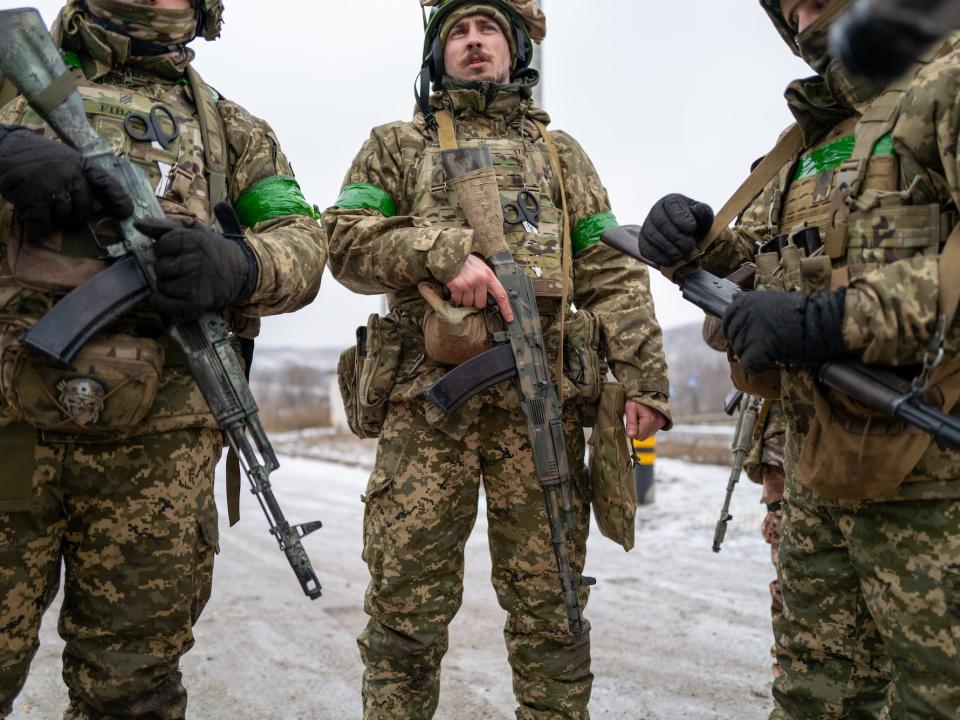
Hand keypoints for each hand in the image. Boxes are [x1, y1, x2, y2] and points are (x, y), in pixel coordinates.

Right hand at [0, 128, 132, 238]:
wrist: (6, 147)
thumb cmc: (39, 157)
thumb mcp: (66, 159)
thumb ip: (82, 177)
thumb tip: (98, 206)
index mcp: (82, 165)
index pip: (106, 183)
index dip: (118, 200)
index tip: (126, 213)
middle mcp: (71, 175)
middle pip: (84, 209)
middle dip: (75, 216)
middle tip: (60, 210)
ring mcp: (53, 187)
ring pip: (65, 218)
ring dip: (55, 220)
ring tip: (44, 207)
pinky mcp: (33, 199)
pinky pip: (43, 224)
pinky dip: (39, 228)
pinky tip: (34, 221)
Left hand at [135, 203, 257, 319]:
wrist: (242, 273)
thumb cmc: (213, 251)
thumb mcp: (194, 232)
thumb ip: (164, 227)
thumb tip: (137, 224)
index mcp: (192, 239)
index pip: (160, 246)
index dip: (166, 251)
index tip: (179, 254)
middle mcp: (194, 260)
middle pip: (159, 267)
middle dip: (167, 269)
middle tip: (182, 270)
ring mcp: (196, 282)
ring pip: (162, 285)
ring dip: (168, 286)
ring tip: (183, 283)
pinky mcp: (197, 301)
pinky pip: (165, 304)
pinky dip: (163, 302)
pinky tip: (171, 297)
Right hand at [446, 253, 513, 322]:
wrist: (450, 254)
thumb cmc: (466, 262)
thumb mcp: (481, 267)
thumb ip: (486, 280)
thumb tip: (489, 296)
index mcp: (488, 275)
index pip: (501, 295)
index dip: (506, 308)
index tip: (509, 318)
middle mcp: (480, 280)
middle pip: (481, 304)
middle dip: (475, 301)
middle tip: (470, 292)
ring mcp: (468, 284)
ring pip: (468, 303)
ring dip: (464, 299)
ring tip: (462, 288)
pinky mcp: (457, 286)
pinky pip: (457, 301)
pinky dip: (455, 298)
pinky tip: (455, 289)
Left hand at [625, 400, 665, 439]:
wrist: (650, 390)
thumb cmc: (638, 398)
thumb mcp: (630, 407)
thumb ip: (631, 422)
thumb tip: (630, 436)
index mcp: (649, 420)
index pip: (637, 436)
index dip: (631, 430)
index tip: (631, 420)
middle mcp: (657, 423)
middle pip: (643, 437)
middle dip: (637, 430)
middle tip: (635, 418)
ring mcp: (661, 423)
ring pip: (647, 434)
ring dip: (642, 428)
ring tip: (641, 416)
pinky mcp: (663, 422)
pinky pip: (652, 430)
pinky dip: (647, 426)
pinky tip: (646, 417)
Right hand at [639, 193, 713, 266]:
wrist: (685, 237)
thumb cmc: (695, 223)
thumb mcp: (703, 215)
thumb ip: (702, 211)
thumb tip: (697, 210)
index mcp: (671, 201)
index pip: (672, 206)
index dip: (682, 219)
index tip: (692, 229)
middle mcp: (656, 211)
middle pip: (661, 223)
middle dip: (676, 237)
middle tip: (690, 246)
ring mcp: (647, 226)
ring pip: (652, 236)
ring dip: (669, 248)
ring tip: (682, 254)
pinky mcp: (643, 242)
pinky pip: (646, 249)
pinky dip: (659, 257)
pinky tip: (672, 261)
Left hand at [722, 289, 845, 374]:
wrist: (819, 322)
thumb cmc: (800, 312)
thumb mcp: (770, 300)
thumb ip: (751, 306)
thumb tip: (734, 306)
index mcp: (744, 301)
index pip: (727, 321)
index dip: (737, 332)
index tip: (749, 337)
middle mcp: (743, 314)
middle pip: (733, 338)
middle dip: (746, 345)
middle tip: (765, 346)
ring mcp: (748, 331)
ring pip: (740, 352)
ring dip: (754, 355)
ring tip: (773, 350)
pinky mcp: (756, 348)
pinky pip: (749, 364)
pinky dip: (758, 367)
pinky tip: (770, 361)